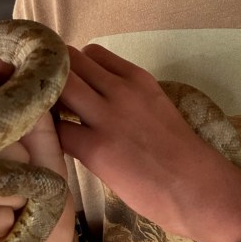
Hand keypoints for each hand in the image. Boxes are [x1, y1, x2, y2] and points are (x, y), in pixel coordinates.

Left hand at [56, 44, 240, 241]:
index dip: (73, 67)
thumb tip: (97, 101)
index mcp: (138, 79)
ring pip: (60, 88)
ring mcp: (108, 117)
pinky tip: (52, 146)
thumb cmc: (179, 155)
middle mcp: (121, 90)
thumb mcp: (156, 107)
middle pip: (70, 63)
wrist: (197, 188)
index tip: (66, 83)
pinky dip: (49, 134)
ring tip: (43, 119)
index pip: (91, 53)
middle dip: (52, 77)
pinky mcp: (96, 148)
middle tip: (44, 98)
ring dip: (46, 100)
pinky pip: (57, 129)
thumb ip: (127, 97)